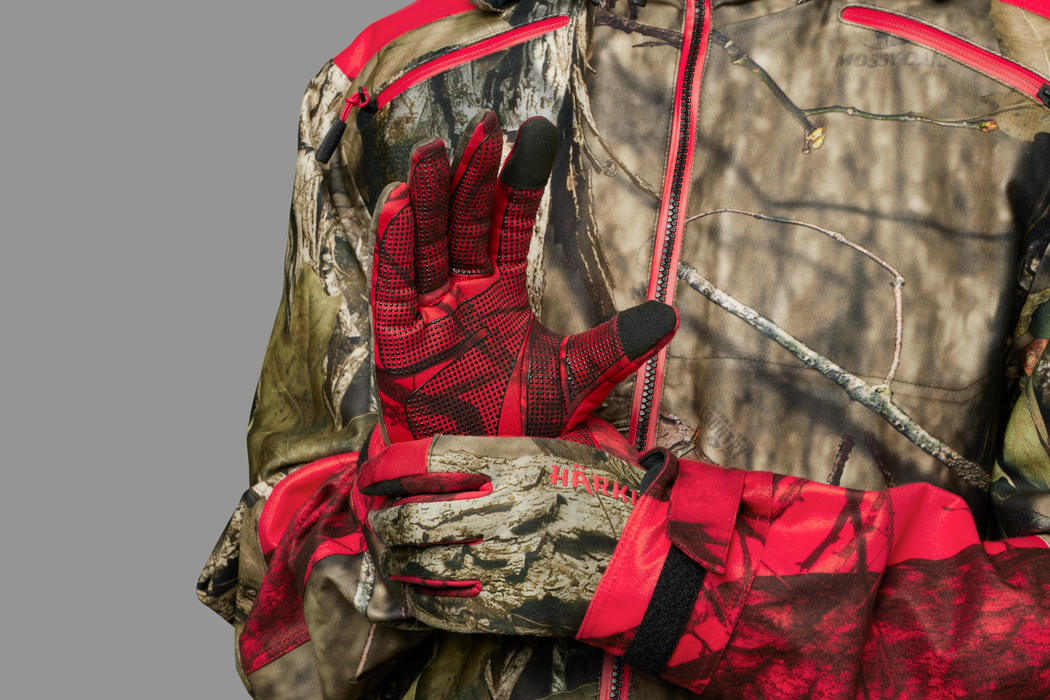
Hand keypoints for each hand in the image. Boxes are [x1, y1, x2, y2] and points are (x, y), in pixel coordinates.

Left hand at [359, 418, 645, 635]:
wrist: (652, 567)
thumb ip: (512, 445)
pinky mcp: (507, 609)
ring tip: (389, 553)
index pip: (429, 460)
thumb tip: (451, 447)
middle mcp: (505, 513)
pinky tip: (412, 589)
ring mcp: (504, 565)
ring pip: (419, 566)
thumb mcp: (570, 449)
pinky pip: (441, 608)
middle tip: (376, 517)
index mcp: (520, 465)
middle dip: (382, 519)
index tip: (372, 472)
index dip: (387, 466)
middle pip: (412, 517)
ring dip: (393, 560)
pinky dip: (417, 599)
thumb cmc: (612, 498)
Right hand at [370, 111, 677, 442]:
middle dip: (473, 175)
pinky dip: (394, 247)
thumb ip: (611, 348)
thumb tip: (669, 315)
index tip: (536, 131)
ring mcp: (426, 313)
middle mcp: (460, 292)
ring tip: (432, 149)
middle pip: (463, 221)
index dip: (519, 179)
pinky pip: (391, 285)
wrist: (479, 480)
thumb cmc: (520, 429)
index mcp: (499, 291)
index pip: (508, 223)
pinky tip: (399, 202)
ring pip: (424, 243)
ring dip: (427, 197)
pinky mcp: (395, 342)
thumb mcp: (572, 381)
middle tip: (486, 125)